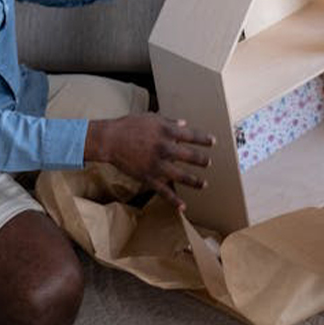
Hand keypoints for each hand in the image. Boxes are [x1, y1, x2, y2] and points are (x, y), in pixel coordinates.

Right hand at [85, 114, 214, 211]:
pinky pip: (163, 191)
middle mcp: (164, 148)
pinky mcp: (148, 176)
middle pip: (190, 156)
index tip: (213, 142)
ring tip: (204, 184)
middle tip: (209, 163)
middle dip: (202, 160)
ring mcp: (157, 164)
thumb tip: (184, 123)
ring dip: (195, 181)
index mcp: (166, 131)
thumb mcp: (151, 118)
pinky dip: (174, 200)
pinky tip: (183, 207)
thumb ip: (169, 122)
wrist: (110, 140)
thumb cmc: (129, 126)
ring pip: (181, 175)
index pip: (191, 135)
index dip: (204, 139)